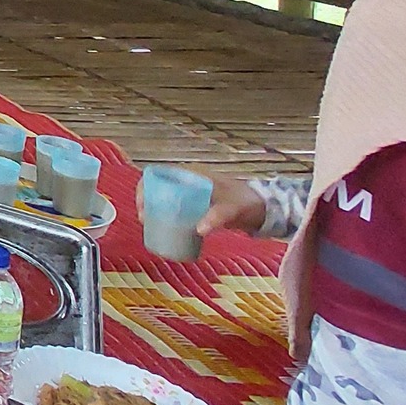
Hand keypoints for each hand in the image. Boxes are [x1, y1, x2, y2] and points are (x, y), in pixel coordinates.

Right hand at [132, 170, 264, 236]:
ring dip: (153, 208)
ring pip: (163, 197)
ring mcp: (191, 193)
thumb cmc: (246, 203)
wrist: (262, 208)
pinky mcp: (195, 204)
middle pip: (157, 186)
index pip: (159, 174)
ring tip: (149, 225)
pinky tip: (163, 227)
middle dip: (145, 201)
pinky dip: (164, 214)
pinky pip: (173, 206)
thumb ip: (217, 217)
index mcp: (192, 174)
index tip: (143, 206)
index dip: (145, 188)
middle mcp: (187, 180)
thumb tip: (198, 230)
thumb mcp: (232, 209)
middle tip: (144, 219)